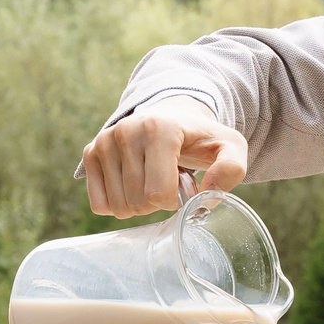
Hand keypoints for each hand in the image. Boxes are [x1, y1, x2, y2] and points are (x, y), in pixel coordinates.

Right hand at [79, 96, 247, 216]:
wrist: (172, 117)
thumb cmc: (200, 138)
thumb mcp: (229, 147)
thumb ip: (232, 168)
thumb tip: (209, 192)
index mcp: (160, 130)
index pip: (158, 194)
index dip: (175, 201)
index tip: (184, 185)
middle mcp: (127, 131)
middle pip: (138, 203)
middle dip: (157, 203)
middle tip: (168, 181)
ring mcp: (105, 141)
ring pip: (118, 206)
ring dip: (139, 204)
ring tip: (151, 179)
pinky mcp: (91, 152)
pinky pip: (99, 203)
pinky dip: (118, 203)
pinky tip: (132, 184)